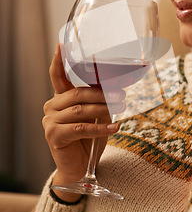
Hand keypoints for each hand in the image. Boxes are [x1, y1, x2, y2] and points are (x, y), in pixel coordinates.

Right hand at [42, 44, 125, 200]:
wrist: (78, 168)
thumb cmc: (88, 139)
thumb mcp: (95, 116)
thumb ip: (98, 101)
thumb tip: (118, 87)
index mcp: (60, 99)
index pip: (57, 75)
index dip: (60, 60)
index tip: (63, 43)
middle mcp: (51, 107)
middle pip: (77, 93)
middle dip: (101, 93)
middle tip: (122, 95)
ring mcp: (50, 122)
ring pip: (80, 110)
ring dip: (104, 108)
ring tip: (121, 109)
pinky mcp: (54, 136)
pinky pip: (81, 128)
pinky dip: (101, 128)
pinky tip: (115, 128)